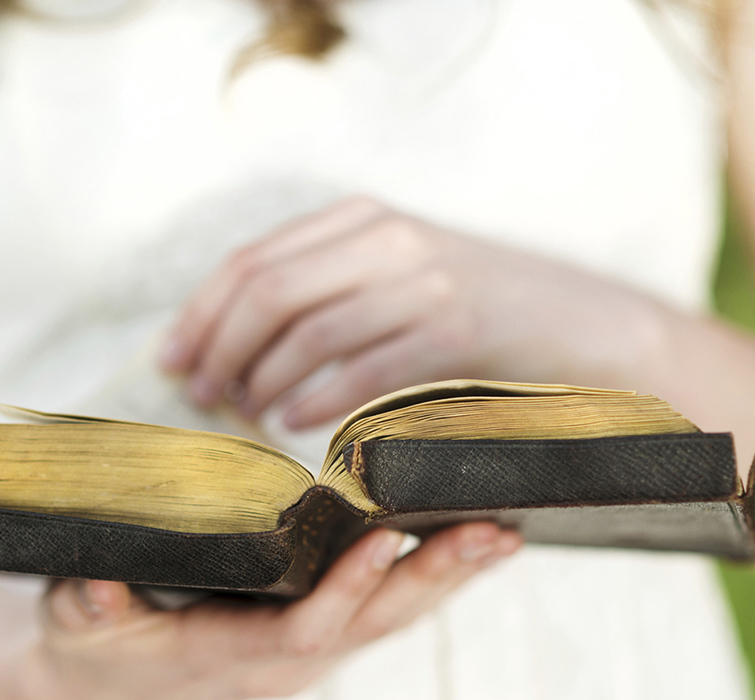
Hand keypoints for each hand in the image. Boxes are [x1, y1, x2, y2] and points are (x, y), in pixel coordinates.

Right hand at [21, 523, 520, 699]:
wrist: (111, 686)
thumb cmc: (97, 649)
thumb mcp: (79, 627)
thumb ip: (90, 610)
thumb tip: (101, 592)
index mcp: (235, 657)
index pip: (304, 629)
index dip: (345, 591)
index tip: (385, 541)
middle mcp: (289, 659)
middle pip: (374, 623)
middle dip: (435, 579)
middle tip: (495, 535)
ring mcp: (310, 645)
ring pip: (392, 614)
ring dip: (449, 575)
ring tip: (504, 533)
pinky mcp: (318, 628)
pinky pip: (383, 603)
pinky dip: (427, 574)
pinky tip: (464, 542)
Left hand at [161, 196, 669, 427]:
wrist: (584, 324)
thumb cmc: (478, 316)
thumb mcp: (400, 281)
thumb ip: (331, 293)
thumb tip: (240, 349)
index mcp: (363, 220)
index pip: (253, 260)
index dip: (201, 312)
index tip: (170, 359)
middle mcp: (387, 237)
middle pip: (268, 290)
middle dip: (220, 347)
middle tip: (200, 395)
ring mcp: (424, 279)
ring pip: (310, 329)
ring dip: (263, 378)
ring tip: (243, 415)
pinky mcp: (457, 327)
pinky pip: (365, 366)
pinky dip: (321, 400)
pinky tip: (295, 425)